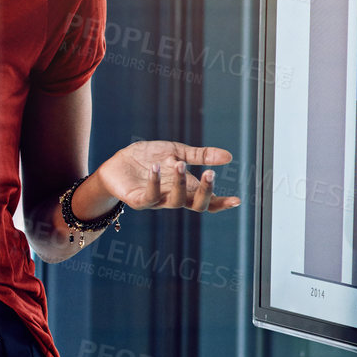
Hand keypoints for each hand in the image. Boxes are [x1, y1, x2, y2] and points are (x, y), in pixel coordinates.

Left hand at [94, 141, 240, 213]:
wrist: (118, 163)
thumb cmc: (149, 159)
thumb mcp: (177, 152)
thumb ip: (200, 155)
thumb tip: (229, 156)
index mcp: (186, 188)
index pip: (207, 201)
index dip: (222, 203)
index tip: (237, 200)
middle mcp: (174, 197)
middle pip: (195, 205)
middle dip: (205, 191)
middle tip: (209, 173)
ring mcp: (157, 201)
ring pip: (175, 201)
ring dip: (180, 182)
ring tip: (179, 163)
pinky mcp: (138, 200)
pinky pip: (149, 196)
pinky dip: (154, 182)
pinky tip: (156, 167)